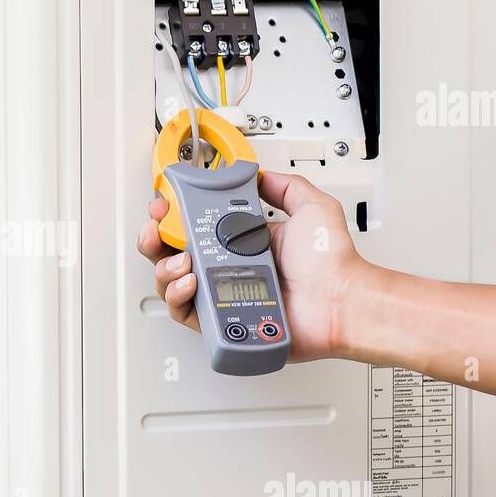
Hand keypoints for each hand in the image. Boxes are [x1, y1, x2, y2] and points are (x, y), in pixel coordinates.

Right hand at [136, 171, 368, 360]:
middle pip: (172, 253)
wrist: (341, 301)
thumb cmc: (332, 263)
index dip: (172, 214)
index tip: (165, 204)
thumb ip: (285, 186)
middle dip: (155, 238)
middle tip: (158, 228)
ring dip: (165, 267)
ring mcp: (223, 294)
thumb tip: (260, 175)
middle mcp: (228, 267)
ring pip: (171, 282)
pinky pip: (185, 312)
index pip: (195, 225)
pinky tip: (190, 280)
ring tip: (183, 259)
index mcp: (243, 241)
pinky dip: (178, 296)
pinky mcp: (222, 321)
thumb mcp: (312, 207)